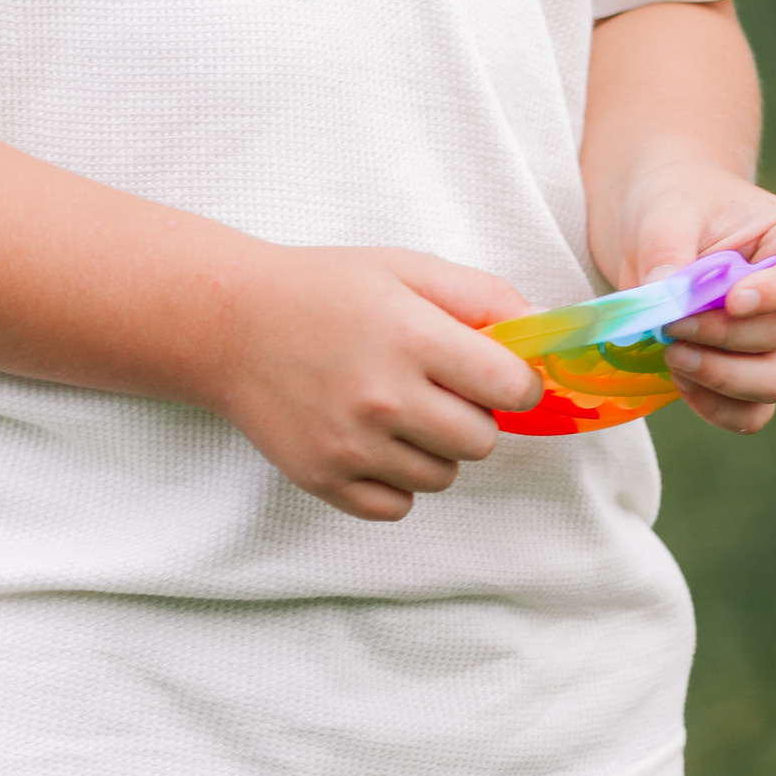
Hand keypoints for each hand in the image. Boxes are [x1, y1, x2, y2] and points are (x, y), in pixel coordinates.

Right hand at [213, 246, 541, 520]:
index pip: (510, 388)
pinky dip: (395, 479)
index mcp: (411, 336)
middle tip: (437, 384)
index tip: (498, 374)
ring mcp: (352, 446)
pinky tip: (371, 437)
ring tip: (397, 407)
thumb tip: (544, 328)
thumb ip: (480, 295)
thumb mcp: (404, 269)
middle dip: (472, 413)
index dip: (516, 382)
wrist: (231, 323)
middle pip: (482, 440)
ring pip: (444, 477)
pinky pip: (398, 506)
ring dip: (434, 447)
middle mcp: (385, 397)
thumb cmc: (324, 289)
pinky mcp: (325, 480)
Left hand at [605, 165, 775, 433]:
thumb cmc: (674, 204)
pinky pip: (751, 412)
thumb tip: (664, 302)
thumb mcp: (665, 211)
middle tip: (671, 324)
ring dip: (720, 376)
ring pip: (774, 382)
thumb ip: (667, 251)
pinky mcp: (752, 374)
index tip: (733, 300)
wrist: (654, 227)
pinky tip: (679, 376)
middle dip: (726, 336)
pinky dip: (714, 405)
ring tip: (672, 352)